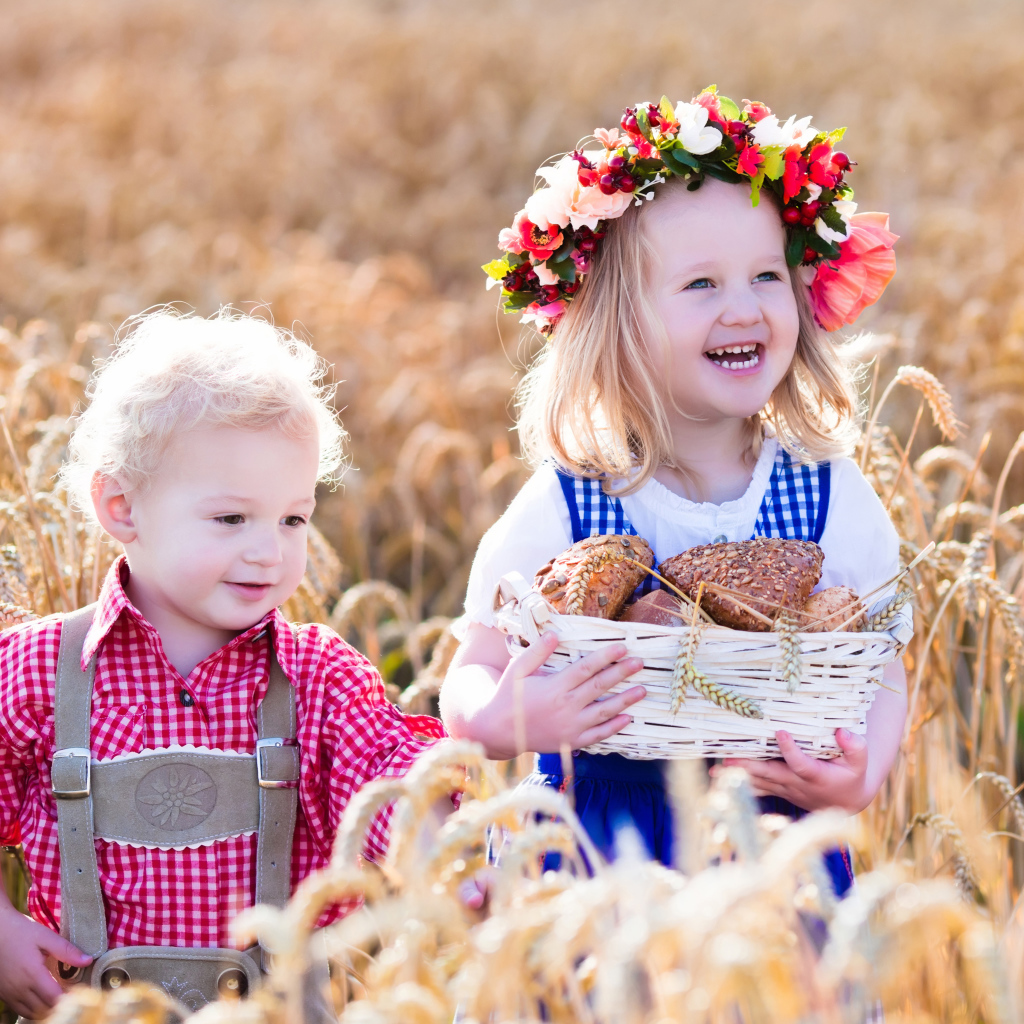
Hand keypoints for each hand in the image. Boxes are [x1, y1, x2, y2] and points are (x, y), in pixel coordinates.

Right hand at [0, 905, 90, 1018]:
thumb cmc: (20, 931)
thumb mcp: (46, 936)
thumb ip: (67, 950)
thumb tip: (88, 961)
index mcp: (33, 975)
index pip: (55, 998)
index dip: (70, 999)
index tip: (81, 993)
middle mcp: (20, 989)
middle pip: (44, 1009)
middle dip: (60, 1005)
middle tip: (72, 995)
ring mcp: (9, 994)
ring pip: (31, 1013)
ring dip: (46, 1009)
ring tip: (59, 997)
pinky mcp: (3, 994)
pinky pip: (19, 1009)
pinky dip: (32, 1009)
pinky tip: (41, 998)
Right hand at [485, 632, 644, 758]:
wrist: (499, 731)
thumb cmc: (509, 696)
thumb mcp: (517, 669)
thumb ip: (537, 652)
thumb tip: (555, 633)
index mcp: (554, 687)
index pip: (586, 668)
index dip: (606, 657)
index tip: (623, 648)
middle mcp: (566, 706)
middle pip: (600, 686)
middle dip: (622, 673)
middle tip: (640, 663)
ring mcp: (570, 726)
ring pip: (604, 711)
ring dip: (625, 700)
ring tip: (643, 690)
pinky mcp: (571, 741)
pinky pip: (598, 735)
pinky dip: (614, 727)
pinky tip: (628, 718)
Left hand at [723, 728, 870, 813]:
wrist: (846, 802)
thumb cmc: (852, 775)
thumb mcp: (860, 762)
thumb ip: (855, 747)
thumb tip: (842, 731)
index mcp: (817, 776)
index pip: (801, 764)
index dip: (791, 750)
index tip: (780, 732)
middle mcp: (798, 785)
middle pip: (771, 775)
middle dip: (750, 767)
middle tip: (728, 759)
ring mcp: (786, 789)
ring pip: (760, 783)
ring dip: (738, 776)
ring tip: (716, 771)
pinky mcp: (779, 790)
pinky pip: (757, 787)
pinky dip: (739, 781)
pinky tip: (718, 778)